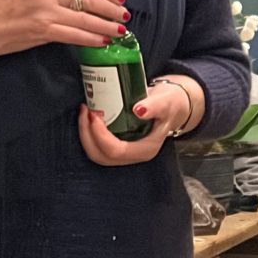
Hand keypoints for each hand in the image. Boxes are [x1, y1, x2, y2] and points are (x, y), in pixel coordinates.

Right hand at [0, 0, 127, 58]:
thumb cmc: (7, 3)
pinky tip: (103, 40)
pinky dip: (92, 38)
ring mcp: (46, 9)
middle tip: (123, 14)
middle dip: (110, 8)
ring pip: (85, 18)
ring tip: (120, 29)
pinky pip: (75, 34)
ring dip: (106, 25)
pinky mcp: (44, 29)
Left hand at [77, 76, 204, 167]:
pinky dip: (89, 133)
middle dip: (88, 134)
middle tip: (86, 110)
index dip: (100, 135)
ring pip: (97, 154)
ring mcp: (125, 153)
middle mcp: (134, 155)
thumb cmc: (170, 104)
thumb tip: (138, 110)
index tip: (95, 114)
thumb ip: (154, 106)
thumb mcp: (166, 101)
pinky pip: (97, 146)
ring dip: (86, 134)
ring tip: (85, 112)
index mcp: (145, 150)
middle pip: (102, 156)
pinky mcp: (118, 146)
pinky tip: (89, 116)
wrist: (171, 105)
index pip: (116, 151)